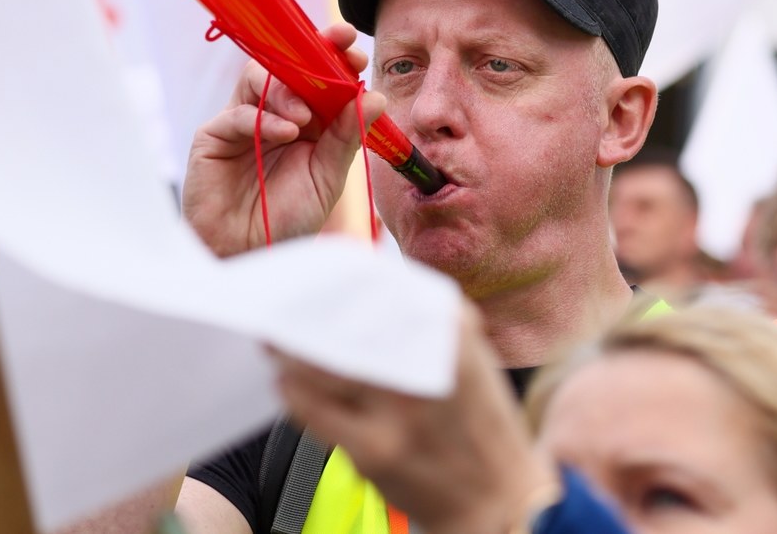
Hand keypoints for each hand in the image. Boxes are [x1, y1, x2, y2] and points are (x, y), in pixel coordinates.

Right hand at [182, 23, 383, 256]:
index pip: (317, 77)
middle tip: (339, 57)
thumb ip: (346, 137)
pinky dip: (264, 118)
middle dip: (313, 56)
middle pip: (286, 67)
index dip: (333, 58)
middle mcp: (272, 116)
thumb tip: (374, 96)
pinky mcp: (213, 136)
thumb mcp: (326, 177)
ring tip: (305, 119)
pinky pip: (237, 112)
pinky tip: (285, 133)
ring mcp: (241, 123)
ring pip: (258, 79)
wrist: (248, 254)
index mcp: (305, 123)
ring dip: (288, 90)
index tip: (353, 50)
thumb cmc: (286, 219)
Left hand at [270, 303, 558, 533]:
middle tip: (279, 307)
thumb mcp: (464, 353)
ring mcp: (397, 409)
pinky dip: (292, 390)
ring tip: (276, 343)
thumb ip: (416, 315)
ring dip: (288, 353)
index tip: (305, 276)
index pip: (371, 286)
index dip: (329, 280)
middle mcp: (424, 364)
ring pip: (316, 366)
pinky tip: (289, 382)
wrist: (501, 500)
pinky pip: (312, 408)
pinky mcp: (375, 449)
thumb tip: (350, 277)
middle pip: (337, 323)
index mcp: (450, 329)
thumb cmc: (476, 420)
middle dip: (302, 316)